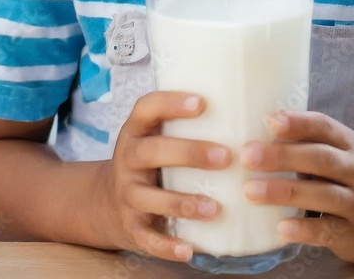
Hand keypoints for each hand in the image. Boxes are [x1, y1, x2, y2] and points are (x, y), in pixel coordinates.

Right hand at [96, 91, 231, 262]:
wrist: (105, 201)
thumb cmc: (150, 160)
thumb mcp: (155, 136)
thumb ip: (185, 125)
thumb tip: (247, 111)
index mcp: (136, 131)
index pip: (146, 108)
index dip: (171, 103)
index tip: (202, 103)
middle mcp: (127, 159)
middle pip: (151, 151)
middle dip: (189, 153)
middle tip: (225, 156)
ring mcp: (126, 194)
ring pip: (150, 198)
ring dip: (183, 202)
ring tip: (215, 208)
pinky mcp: (129, 227)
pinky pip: (146, 238)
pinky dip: (166, 246)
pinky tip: (189, 250)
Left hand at [240, 110, 353, 263]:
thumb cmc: (349, 174)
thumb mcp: (338, 150)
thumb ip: (307, 141)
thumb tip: (260, 129)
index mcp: (347, 143)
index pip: (324, 127)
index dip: (299, 123)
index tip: (270, 121)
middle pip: (321, 158)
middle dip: (283, 156)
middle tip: (248, 156)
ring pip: (323, 194)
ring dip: (285, 191)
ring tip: (251, 191)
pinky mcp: (353, 233)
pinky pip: (329, 229)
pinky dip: (305, 229)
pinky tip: (281, 228)